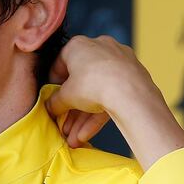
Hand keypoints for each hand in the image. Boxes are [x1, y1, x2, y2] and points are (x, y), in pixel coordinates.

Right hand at [47, 35, 183, 169]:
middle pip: (80, 82)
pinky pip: (111, 95)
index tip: (53, 99)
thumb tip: (51, 106)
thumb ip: (55, 101)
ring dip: (83, 117)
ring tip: (74, 137)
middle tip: (64, 124)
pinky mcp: (132, 76)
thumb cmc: (94, 85)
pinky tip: (87, 134)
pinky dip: (98, 114)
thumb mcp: (66, 96)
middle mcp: (99, 48)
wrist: (132, 92)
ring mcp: (118, 62)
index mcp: (79, 46)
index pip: (61, 63)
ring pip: (96, 92)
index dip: (54, 84)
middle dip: (72, 108)